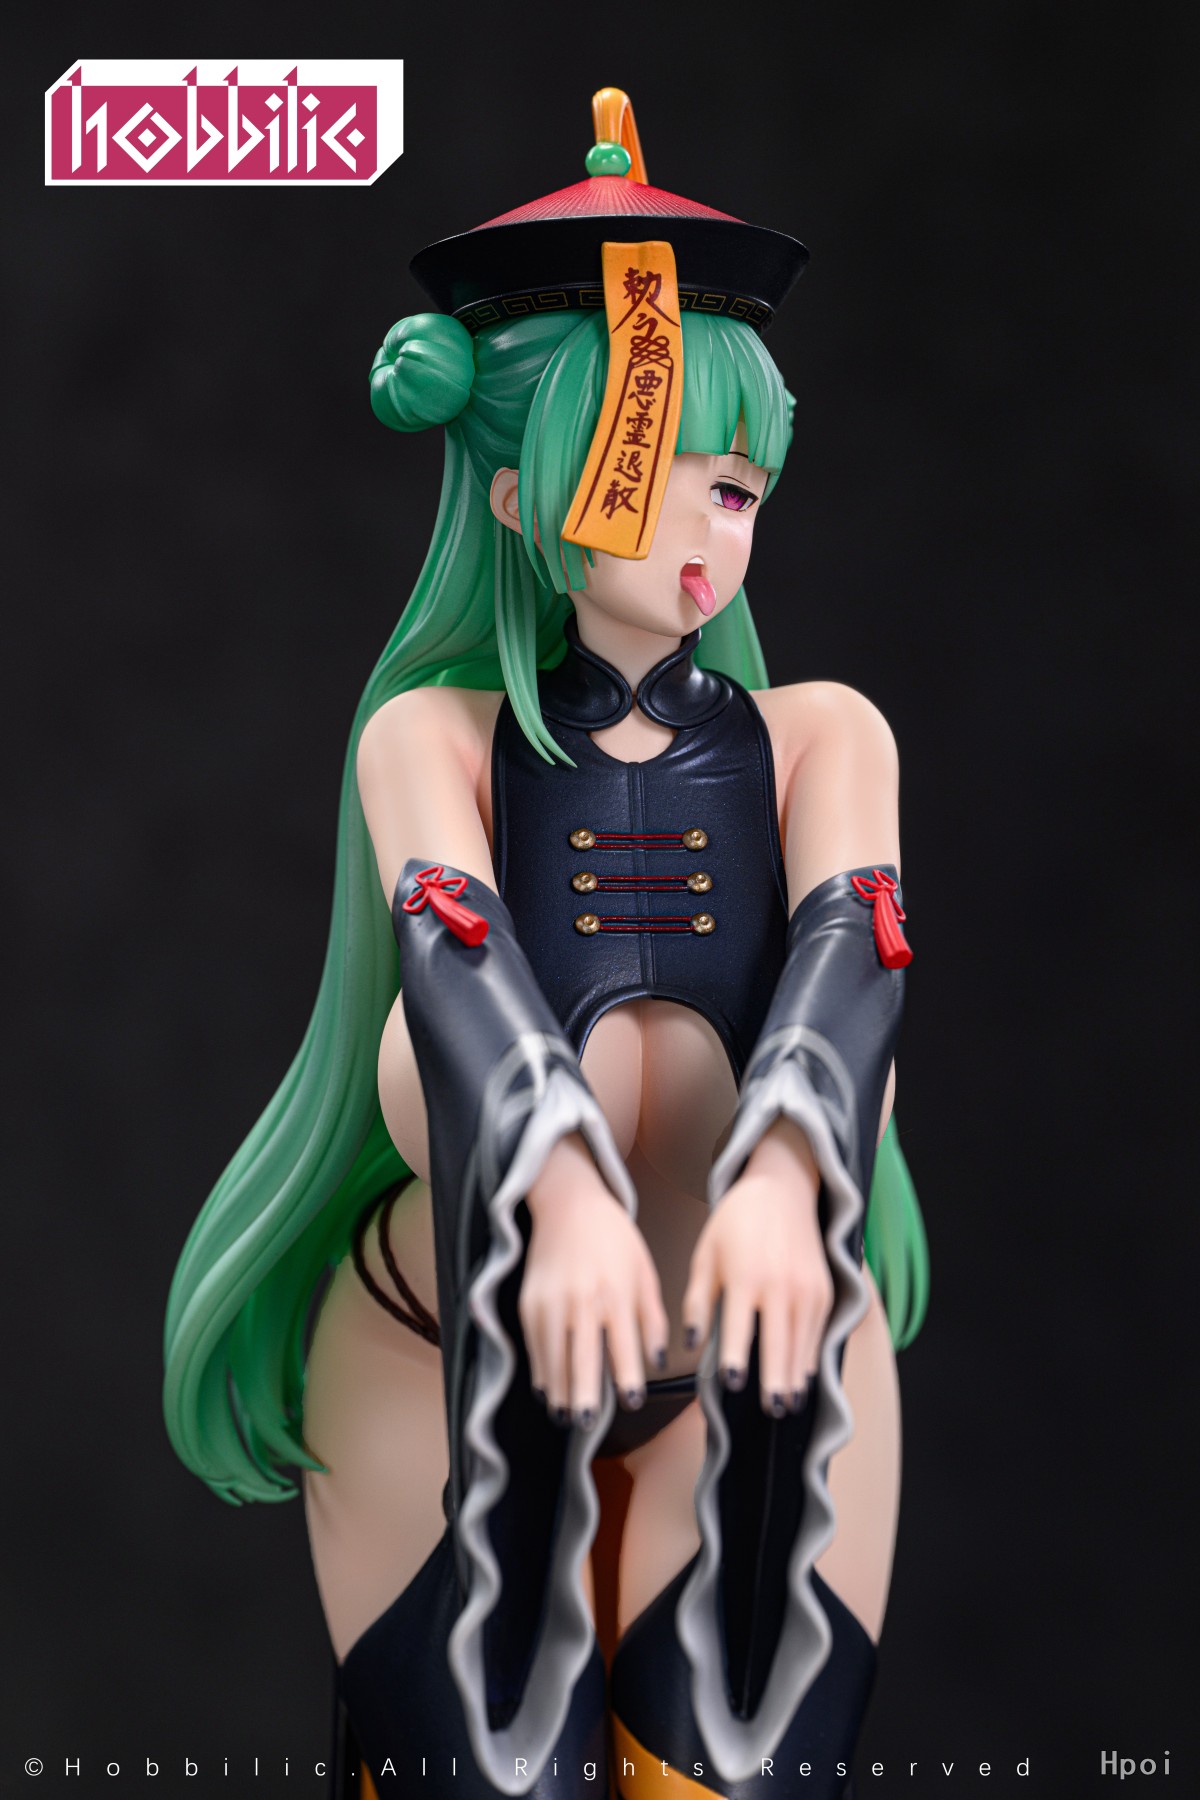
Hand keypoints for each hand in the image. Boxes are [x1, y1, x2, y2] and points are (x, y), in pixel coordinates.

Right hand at [519, 1133, 668, 1425]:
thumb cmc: (614, 1238)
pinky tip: (548, 1389)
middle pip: (581, 1357)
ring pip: (552, 1357)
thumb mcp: (645, 1271)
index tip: (630, 1401)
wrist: (569, 1203)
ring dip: (559, 1390)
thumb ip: (653, 1319)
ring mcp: (551, 1302)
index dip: (627, 1376)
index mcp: (616, 1292)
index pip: (622, 1344)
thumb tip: (659, 1361)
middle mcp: (582, 1300)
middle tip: (585, 1424)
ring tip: (566, 1417)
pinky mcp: (529, 1302)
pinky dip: (541, 1370)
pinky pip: (535, 1345)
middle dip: (582, 1393)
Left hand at [682, 1116, 832, 1415]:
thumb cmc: (735, 1222)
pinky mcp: (824, 1288)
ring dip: (796, 1375)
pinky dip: (810, 1354)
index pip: (739, 1325)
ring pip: (803, 1341)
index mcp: (745, 1275)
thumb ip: (696, 1302)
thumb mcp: (705, 1256)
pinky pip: (817, 1330)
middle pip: (779, 1341)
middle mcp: (780, 1283)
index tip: (732, 1383)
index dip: (736, 1356)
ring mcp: (807, 1287)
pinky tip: (802, 1376)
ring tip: (788, 1405)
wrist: (781, 1188)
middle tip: (772, 1410)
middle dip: (776, 1378)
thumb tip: (689, 1343)